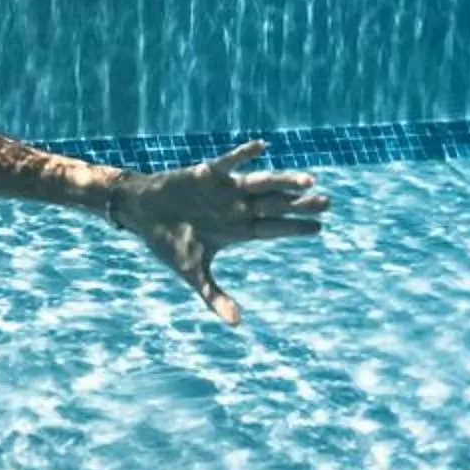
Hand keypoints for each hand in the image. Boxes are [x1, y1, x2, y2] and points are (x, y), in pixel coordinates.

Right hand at [108, 143, 330, 326]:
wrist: (142, 212)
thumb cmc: (168, 242)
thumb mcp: (192, 272)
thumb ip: (214, 296)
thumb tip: (236, 323)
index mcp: (238, 231)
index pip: (273, 229)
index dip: (296, 228)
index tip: (320, 228)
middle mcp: (237, 208)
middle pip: (276, 205)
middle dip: (301, 204)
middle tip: (328, 202)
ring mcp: (225, 190)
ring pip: (261, 184)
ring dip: (284, 181)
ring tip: (309, 179)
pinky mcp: (207, 173)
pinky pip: (229, 161)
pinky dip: (244, 154)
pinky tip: (263, 146)